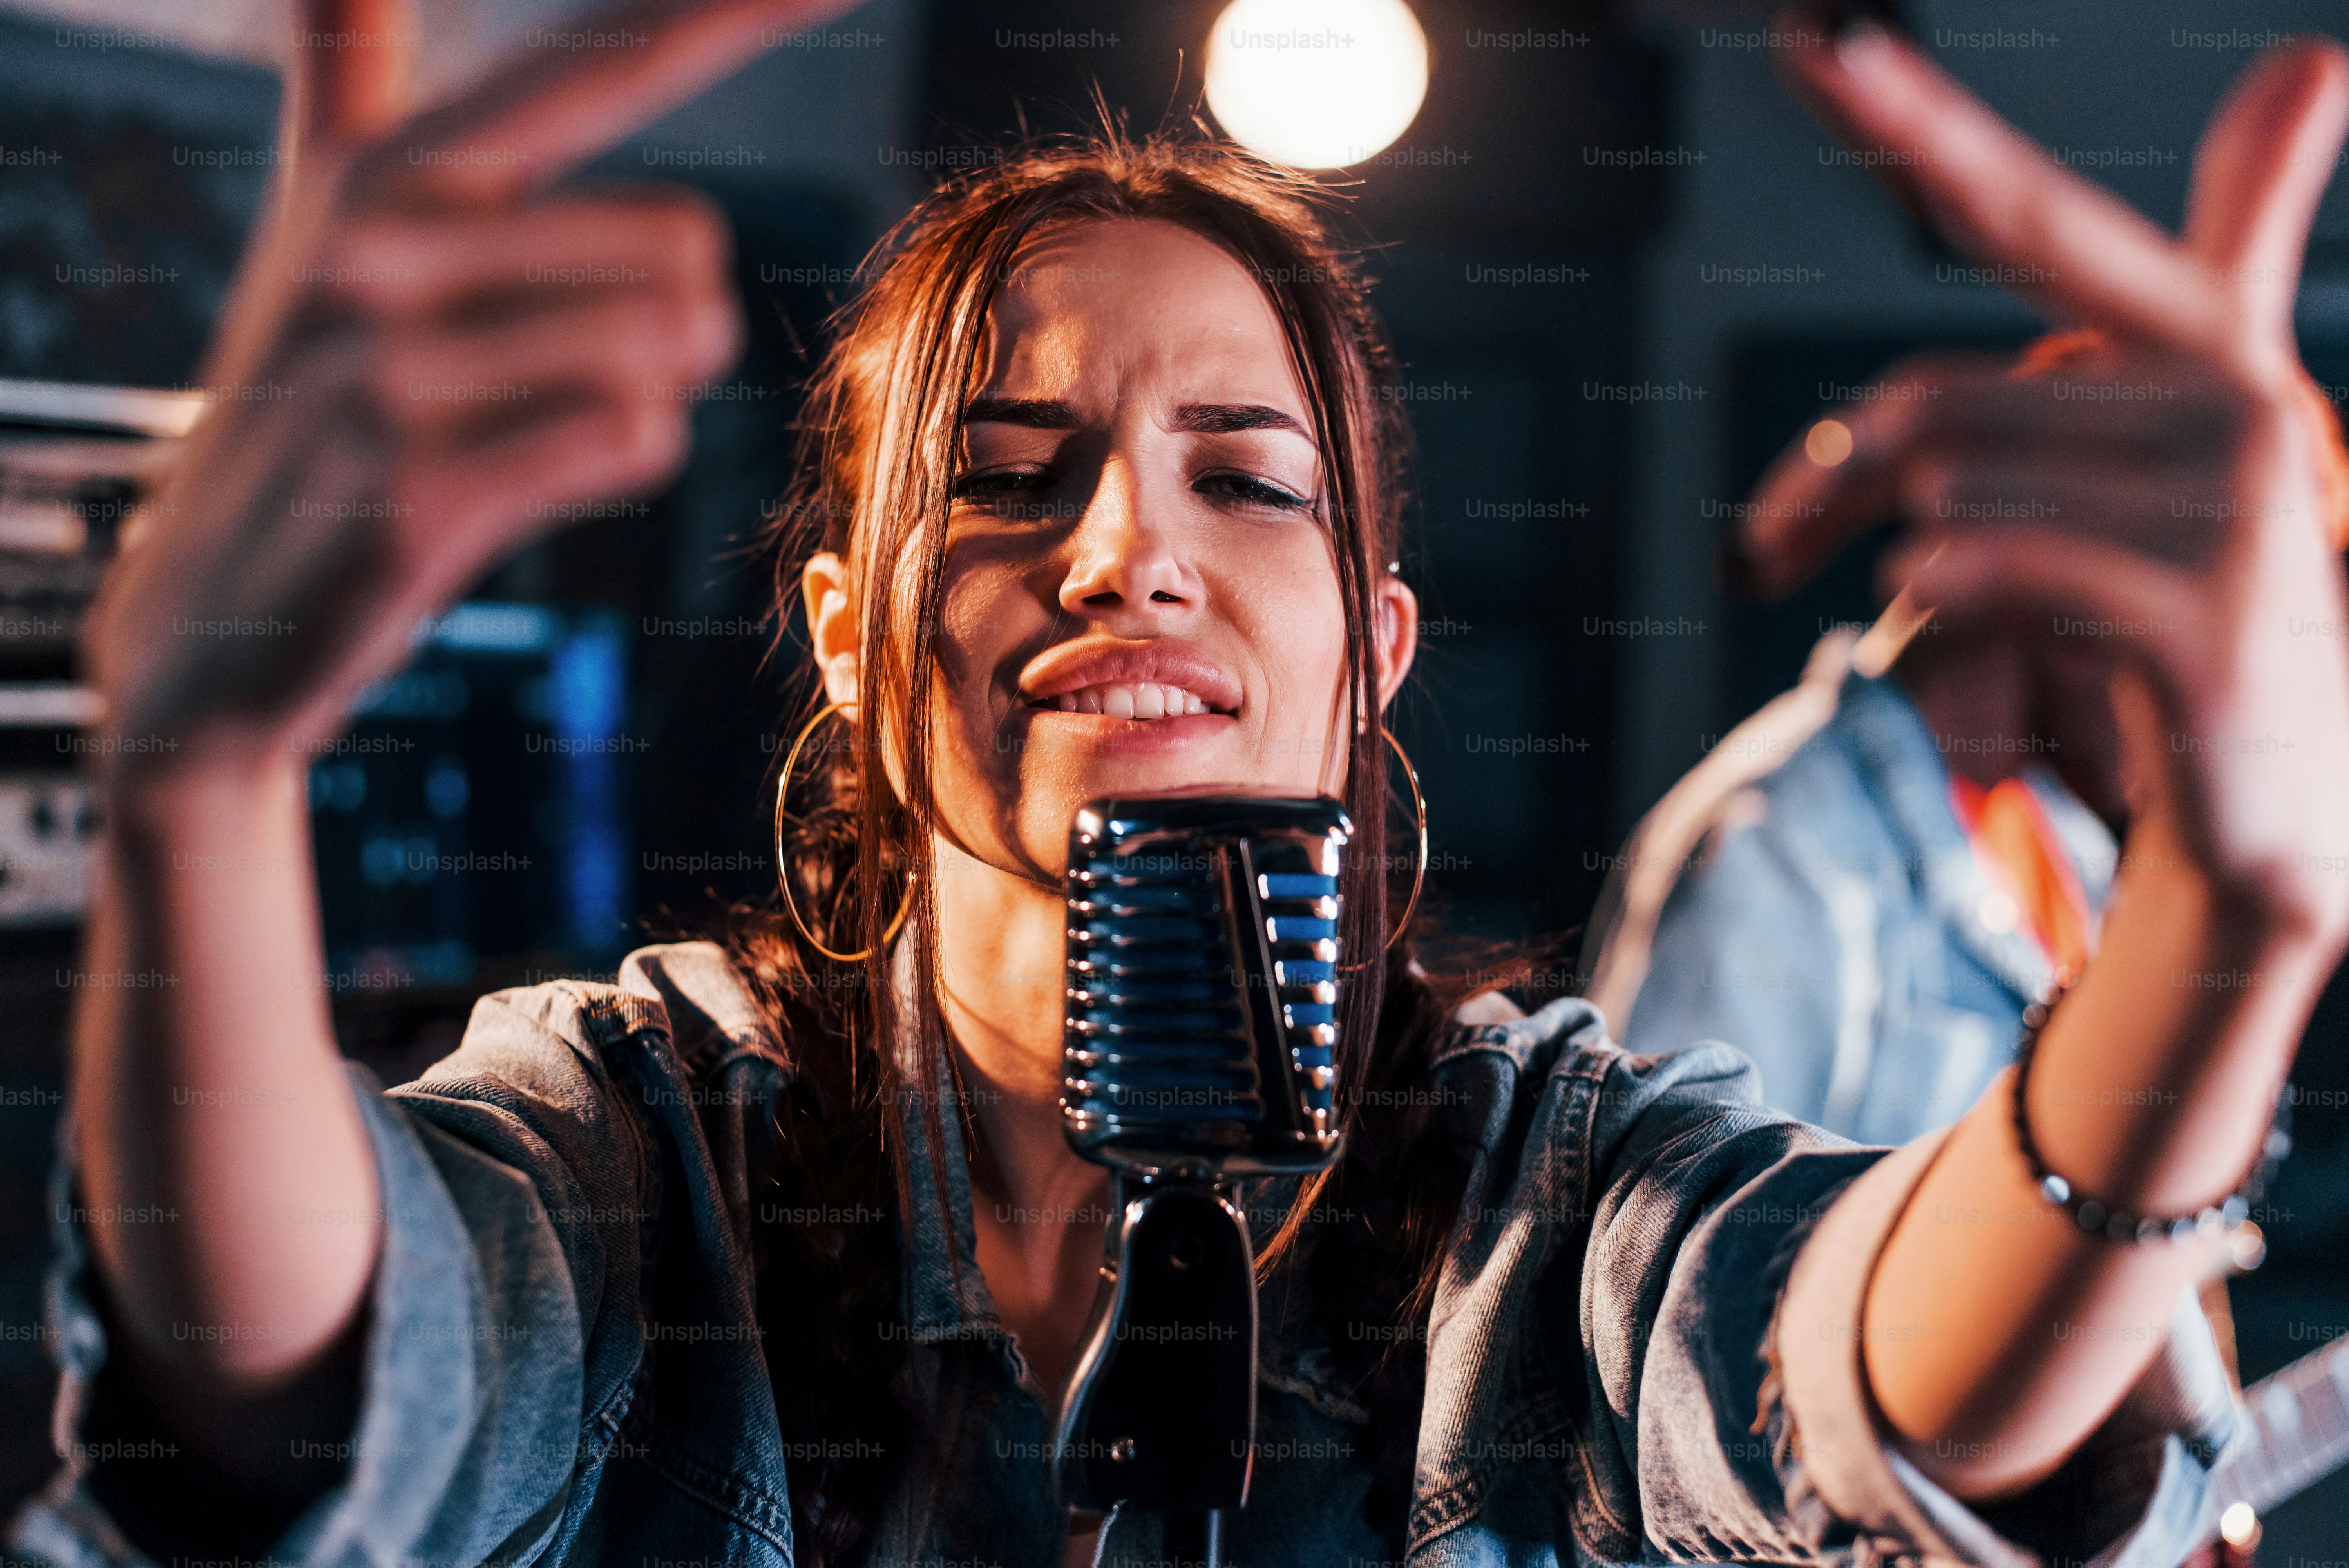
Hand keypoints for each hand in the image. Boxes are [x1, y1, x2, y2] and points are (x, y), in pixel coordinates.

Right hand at [85, 0, 853, 773]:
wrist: (207, 618)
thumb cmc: (302, 409)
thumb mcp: (317, 227)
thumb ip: (341, 77)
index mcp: (383, 173)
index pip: (587, 68)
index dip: (723, 15)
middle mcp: (382, 250)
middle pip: (683, 243)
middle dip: (674, 317)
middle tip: (568, 368)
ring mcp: (394, 373)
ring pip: (670, 345)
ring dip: (649, 395)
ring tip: (546, 423)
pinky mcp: (422, 491)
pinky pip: (638, 435)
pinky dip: (624, 458)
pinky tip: (537, 476)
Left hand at [1743, 14, 2348, 941]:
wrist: (2272, 793)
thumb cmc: (2188, 604)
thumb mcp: (2170, 441)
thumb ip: (2220, 255)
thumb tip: (2319, 51)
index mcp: (2202, 346)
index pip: (2030, 220)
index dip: (1922, 127)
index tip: (1820, 39)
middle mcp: (2231, 402)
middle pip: (1930, 403)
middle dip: (1820, 485)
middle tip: (1766, 546)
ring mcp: (2232, 510)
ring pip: (1949, 497)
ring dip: (1900, 562)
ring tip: (1940, 610)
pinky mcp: (2206, 614)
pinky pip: (1995, 568)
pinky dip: (1944, 596)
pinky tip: (1963, 619)